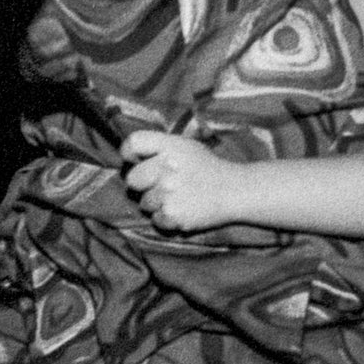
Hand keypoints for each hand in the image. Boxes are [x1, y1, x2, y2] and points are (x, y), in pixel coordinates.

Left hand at [120, 128, 237, 232]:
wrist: (235, 191)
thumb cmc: (206, 167)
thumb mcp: (185, 146)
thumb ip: (158, 146)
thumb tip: (128, 154)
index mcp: (170, 146)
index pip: (133, 143)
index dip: (130, 153)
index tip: (137, 160)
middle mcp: (166, 168)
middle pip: (132, 179)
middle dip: (143, 184)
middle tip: (162, 184)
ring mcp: (168, 193)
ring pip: (143, 202)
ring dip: (156, 203)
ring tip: (177, 197)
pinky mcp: (172, 215)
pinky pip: (155, 219)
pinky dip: (166, 218)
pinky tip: (182, 209)